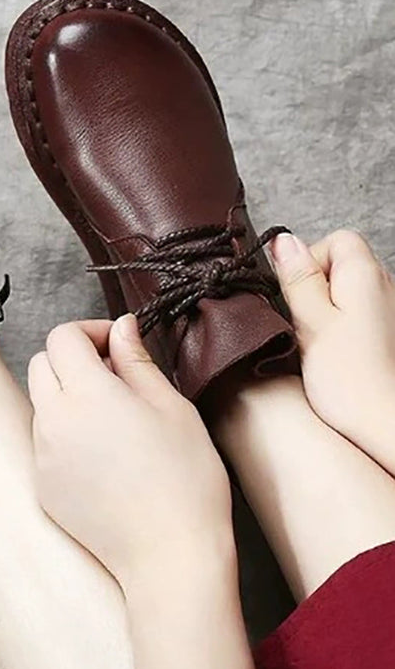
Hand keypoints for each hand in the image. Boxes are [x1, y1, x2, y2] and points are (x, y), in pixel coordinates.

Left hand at [27, 314, 234, 589]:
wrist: (170, 557)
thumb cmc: (185, 480)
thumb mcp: (171, 406)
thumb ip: (137, 360)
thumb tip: (121, 327)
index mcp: (86, 393)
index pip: (62, 336)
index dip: (90, 332)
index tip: (118, 346)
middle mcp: (54, 420)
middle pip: (42, 363)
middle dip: (73, 359)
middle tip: (115, 376)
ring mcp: (43, 455)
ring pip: (41, 402)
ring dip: (67, 395)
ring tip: (113, 418)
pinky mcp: (43, 486)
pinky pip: (44, 442)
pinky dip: (65, 434)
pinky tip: (105, 455)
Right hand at [271, 229, 394, 474]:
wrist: (388, 428)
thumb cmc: (352, 382)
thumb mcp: (311, 322)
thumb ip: (297, 278)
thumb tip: (283, 241)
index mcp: (365, 274)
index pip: (336, 240)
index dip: (308, 260)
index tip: (295, 294)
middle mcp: (384, 286)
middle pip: (341, 266)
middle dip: (314, 289)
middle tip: (303, 324)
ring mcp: (389, 313)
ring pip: (347, 295)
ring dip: (327, 314)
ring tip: (318, 346)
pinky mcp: (387, 338)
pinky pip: (358, 320)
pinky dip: (343, 333)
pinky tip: (335, 360)